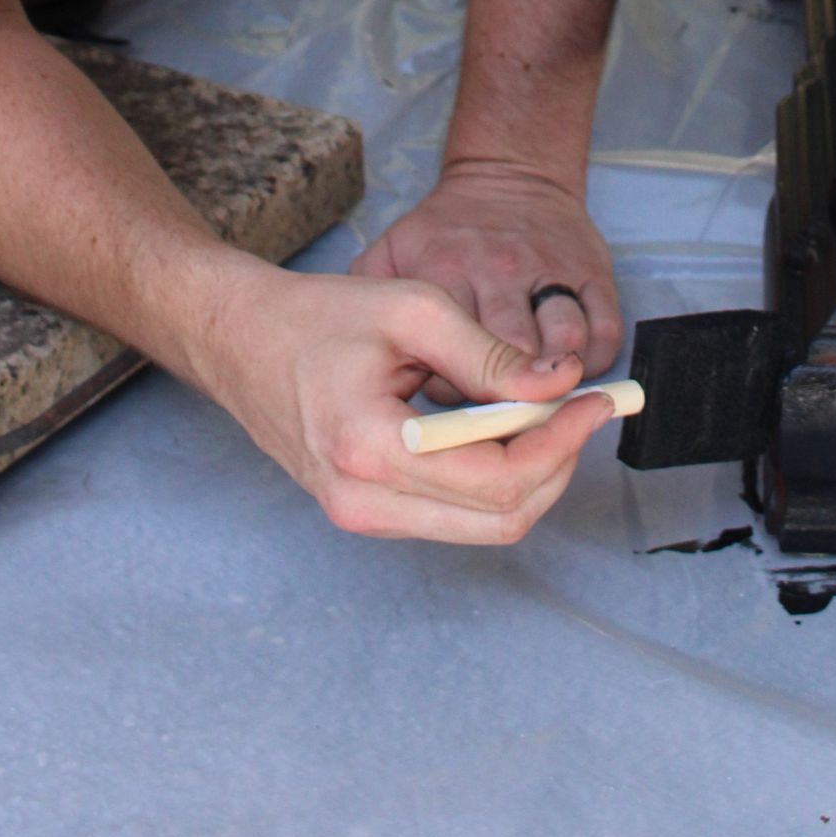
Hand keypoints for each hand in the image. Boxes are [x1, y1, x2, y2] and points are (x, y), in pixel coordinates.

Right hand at [200, 261, 613, 543]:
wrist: (241, 341)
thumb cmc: (318, 317)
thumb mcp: (411, 311)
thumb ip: (489, 353)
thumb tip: (560, 382)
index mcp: (372, 450)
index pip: (498, 480)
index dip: (560, 443)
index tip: (594, 401)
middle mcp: (365, 504)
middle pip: (500, 518)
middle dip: (555, 464)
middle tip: (578, 408)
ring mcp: (362, 517)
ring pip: (481, 525)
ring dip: (527, 473)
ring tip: (540, 411)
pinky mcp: (365, 513)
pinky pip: (452, 514)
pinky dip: (491, 476)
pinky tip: (495, 425)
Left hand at [351, 159, 623, 386]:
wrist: (507, 172)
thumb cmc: (443, 231)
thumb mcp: (390, 258)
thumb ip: (374, 313)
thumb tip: (372, 383)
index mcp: (443, 271)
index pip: (452, 364)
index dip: (454, 402)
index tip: (453, 408)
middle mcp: (499, 268)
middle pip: (513, 363)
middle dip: (509, 404)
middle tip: (500, 418)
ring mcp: (551, 268)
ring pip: (566, 349)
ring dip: (555, 385)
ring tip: (536, 397)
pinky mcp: (593, 268)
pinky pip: (606, 333)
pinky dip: (593, 363)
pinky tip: (568, 372)